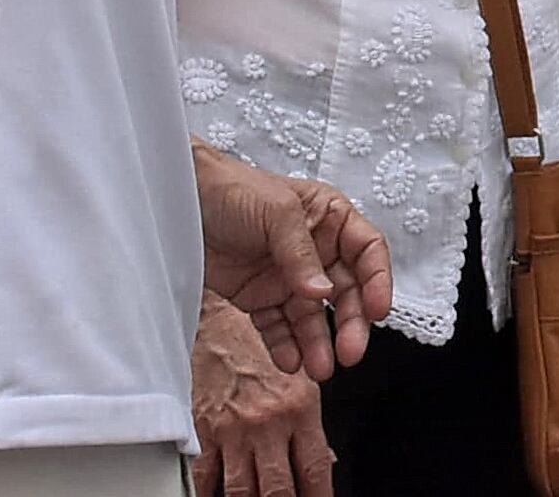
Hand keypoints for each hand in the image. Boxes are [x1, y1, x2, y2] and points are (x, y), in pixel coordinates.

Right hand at [192, 293, 335, 496]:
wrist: (217, 325)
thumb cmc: (260, 349)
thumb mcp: (299, 380)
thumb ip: (310, 426)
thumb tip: (323, 464)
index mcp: (299, 409)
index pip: (315, 468)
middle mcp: (266, 423)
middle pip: (277, 489)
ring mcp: (232, 431)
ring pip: (241, 491)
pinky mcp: (202, 433)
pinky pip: (205, 478)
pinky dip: (211, 494)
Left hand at [193, 146, 391, 378]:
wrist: (179, 203)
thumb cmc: (234, 189)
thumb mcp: (277, 212)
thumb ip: (300, 254)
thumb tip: (321, 292)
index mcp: (331, 220)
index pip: (367, 252)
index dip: (378, 281)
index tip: (378, 311)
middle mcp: (316, 251)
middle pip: (345, 292)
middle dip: (350, 323)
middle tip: (350, 353)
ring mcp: (287, 278)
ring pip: (311, 317)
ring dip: (318, 343)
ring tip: (319, 369)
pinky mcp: (258, 298)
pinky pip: (276, 327)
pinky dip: (284, 346)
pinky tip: (289, 362)